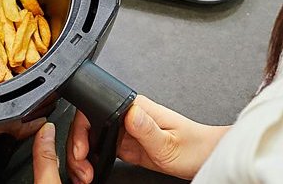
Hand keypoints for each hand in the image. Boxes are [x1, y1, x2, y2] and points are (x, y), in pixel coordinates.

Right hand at [65, 95, 228, 182]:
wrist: (205, 157)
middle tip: (82, 170)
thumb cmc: (193, 146)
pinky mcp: (126, 144)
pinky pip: (100, 150)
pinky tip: (92, 171)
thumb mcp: (169, 142)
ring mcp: (124, 130)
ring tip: (85, 175)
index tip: (82, 152)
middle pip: (87, 125)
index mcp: (135, 107)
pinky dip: (91, 161)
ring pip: (90, 139)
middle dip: (77, 149)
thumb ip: (147, 128)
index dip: (81, 131)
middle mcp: (127, 115)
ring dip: (82, 157)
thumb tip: (128, 112)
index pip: (93, 109)